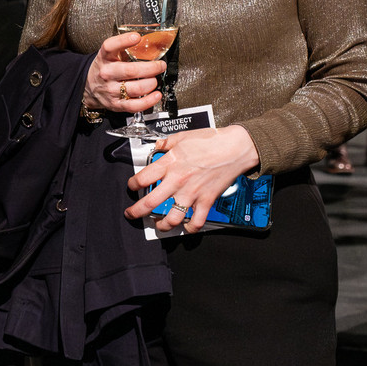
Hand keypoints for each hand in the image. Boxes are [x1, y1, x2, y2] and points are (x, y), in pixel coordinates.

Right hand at [83, 31, 166, 113]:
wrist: (88, 88)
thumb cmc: (104, 69)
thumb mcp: (109, 55)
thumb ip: (124, 48)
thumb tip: (149, 42)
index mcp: (104, 58)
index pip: (110, 46)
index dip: (124, 40)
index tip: (137, 37)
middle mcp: (106, 73)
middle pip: (131, 70)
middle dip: (151, 68)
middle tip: (160, 66)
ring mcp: (111, 90)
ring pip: (136, 88)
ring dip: (151, 83)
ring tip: (155, 79)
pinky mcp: (116, 104)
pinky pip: (134, 106)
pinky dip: (149, 101)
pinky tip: (156, 95)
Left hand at [125, 125, 259, 233]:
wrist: (235, 147)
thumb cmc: (211, 140)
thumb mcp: (183, 136)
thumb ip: (166, 143)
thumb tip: (157, 146)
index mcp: (170, 163)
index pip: (142, 178)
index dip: (132, 185)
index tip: (132, 187)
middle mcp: (178, 180)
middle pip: (150, 202)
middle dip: (136, 211)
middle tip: (131, 214)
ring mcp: (192, 193)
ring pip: (172, 218)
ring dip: (162, 225)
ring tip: (158, 225)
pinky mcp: (206, 200)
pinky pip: (197, 222)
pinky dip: (191, 229)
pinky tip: (186, 228)